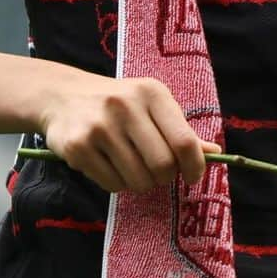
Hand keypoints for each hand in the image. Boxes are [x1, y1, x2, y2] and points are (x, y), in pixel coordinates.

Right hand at [37, 64, 220, 193]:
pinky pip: (112, 185)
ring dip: (139, 182)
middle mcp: (126, 106)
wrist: (62, 95)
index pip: (184, 141)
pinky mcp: (78, 146)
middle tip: (155, 170)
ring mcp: (100, 126)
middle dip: (163, 176)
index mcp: (151, 92)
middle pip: (163, 166)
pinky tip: (107, 164)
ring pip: (137, 180)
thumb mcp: (151, 105)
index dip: (194, 166)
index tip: (192, 175)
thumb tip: (214, 152)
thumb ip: (181, 129)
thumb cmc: (118, 103)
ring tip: (129, 164)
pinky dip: (116, 183)